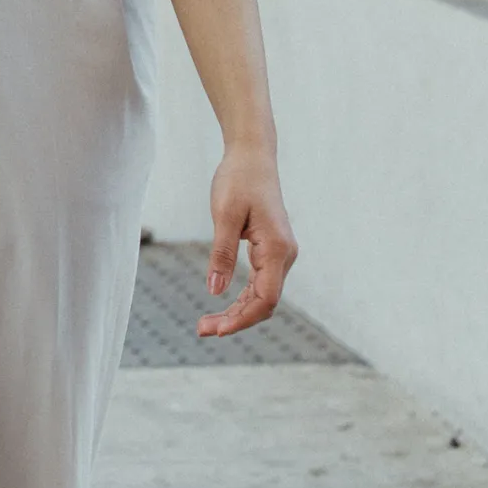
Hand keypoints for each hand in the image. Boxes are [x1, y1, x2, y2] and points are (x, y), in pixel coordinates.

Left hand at [198, 145, 298, 337]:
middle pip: (264, 302)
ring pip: (262, 295)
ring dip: (237, 311)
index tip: (217, 329)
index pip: (266, 298)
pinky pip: (259, 283)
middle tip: (202, 330)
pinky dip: (241, 297)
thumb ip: (222, 253)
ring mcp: (280, 254)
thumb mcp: (225, 216)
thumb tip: (215, 291)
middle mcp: (285, 255)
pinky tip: (222, 306)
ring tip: (206, 324)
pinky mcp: (271, 250)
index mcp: (277, 249)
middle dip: (235, 320)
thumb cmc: (238, 181)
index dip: (243, 318)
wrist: (252, 157)